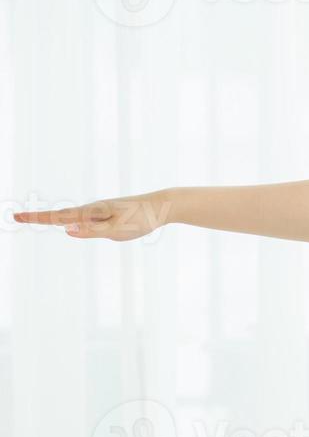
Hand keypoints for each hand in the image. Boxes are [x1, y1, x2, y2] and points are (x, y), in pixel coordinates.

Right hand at [12, 192, 171, 241]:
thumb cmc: (142, 219)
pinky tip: (71, 224)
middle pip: (61, 215)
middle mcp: (93, 210)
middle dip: (40, 218)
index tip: (17, 216)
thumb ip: (92, 231)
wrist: (163, 205)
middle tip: (18, 217)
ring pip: (73, 217)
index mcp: (92, 213)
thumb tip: (66, 229)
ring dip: (53, 217)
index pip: (58, 217)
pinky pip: (85, 219)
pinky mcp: (109, 215)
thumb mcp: (117, 229)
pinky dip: (70, 220)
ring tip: (36, 218)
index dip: (37, 218)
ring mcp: (101, 212)